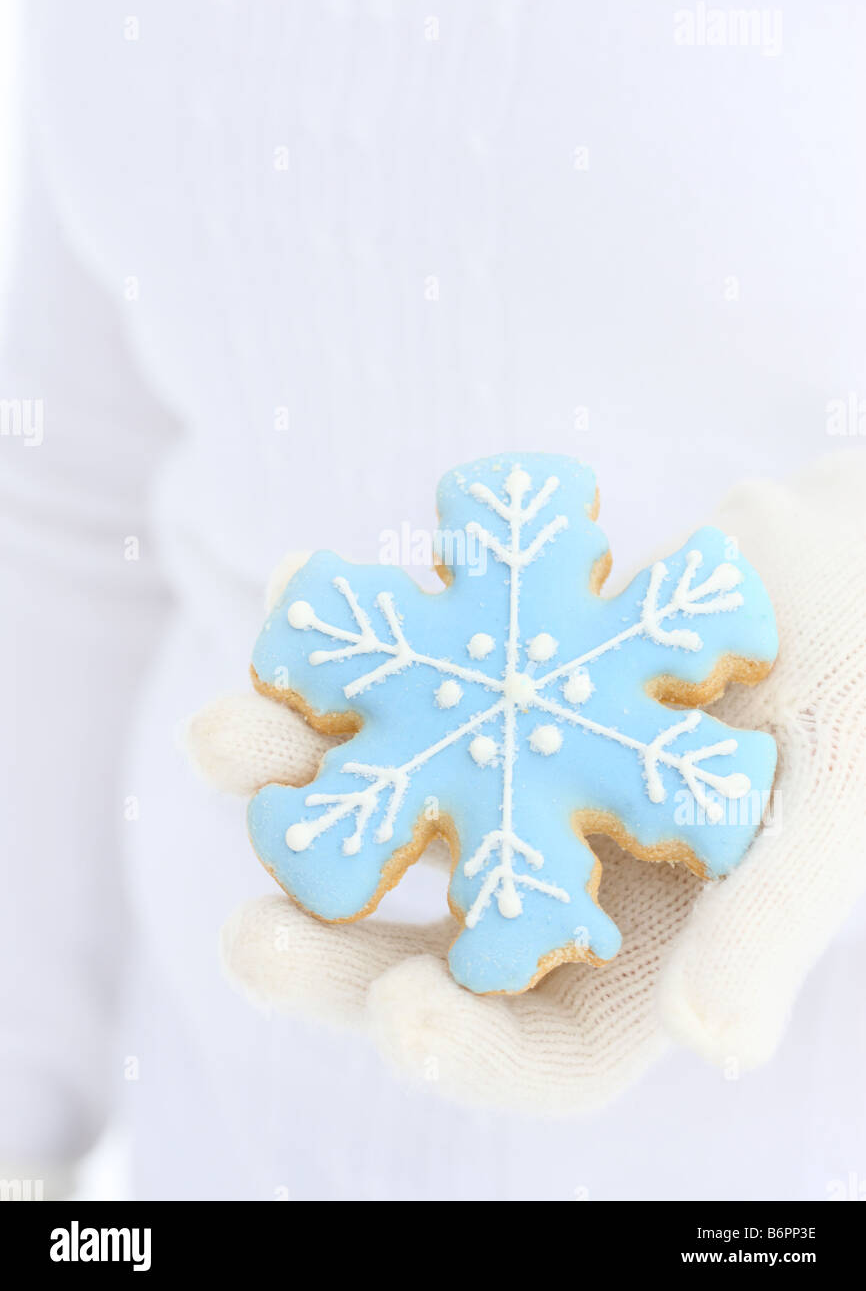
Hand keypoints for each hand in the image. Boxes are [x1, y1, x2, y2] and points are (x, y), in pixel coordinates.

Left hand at [186, 453, 865, 1111]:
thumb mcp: (829, 811)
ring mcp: (510, 780)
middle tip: (253, 933)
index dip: (469, 1051)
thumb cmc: (862, 699)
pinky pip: (396, 672)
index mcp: (643, 952)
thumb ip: (769, 926)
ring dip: (296, 779)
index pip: (541, 1049)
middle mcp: (558, 880)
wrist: (842, 565)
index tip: (401, 1011)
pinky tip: (290, 584)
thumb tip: (713, 1044)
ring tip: (224, 739)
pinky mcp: (484, 681)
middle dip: (331, 952)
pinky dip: (342, 636)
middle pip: (421, 950)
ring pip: (380, 806)